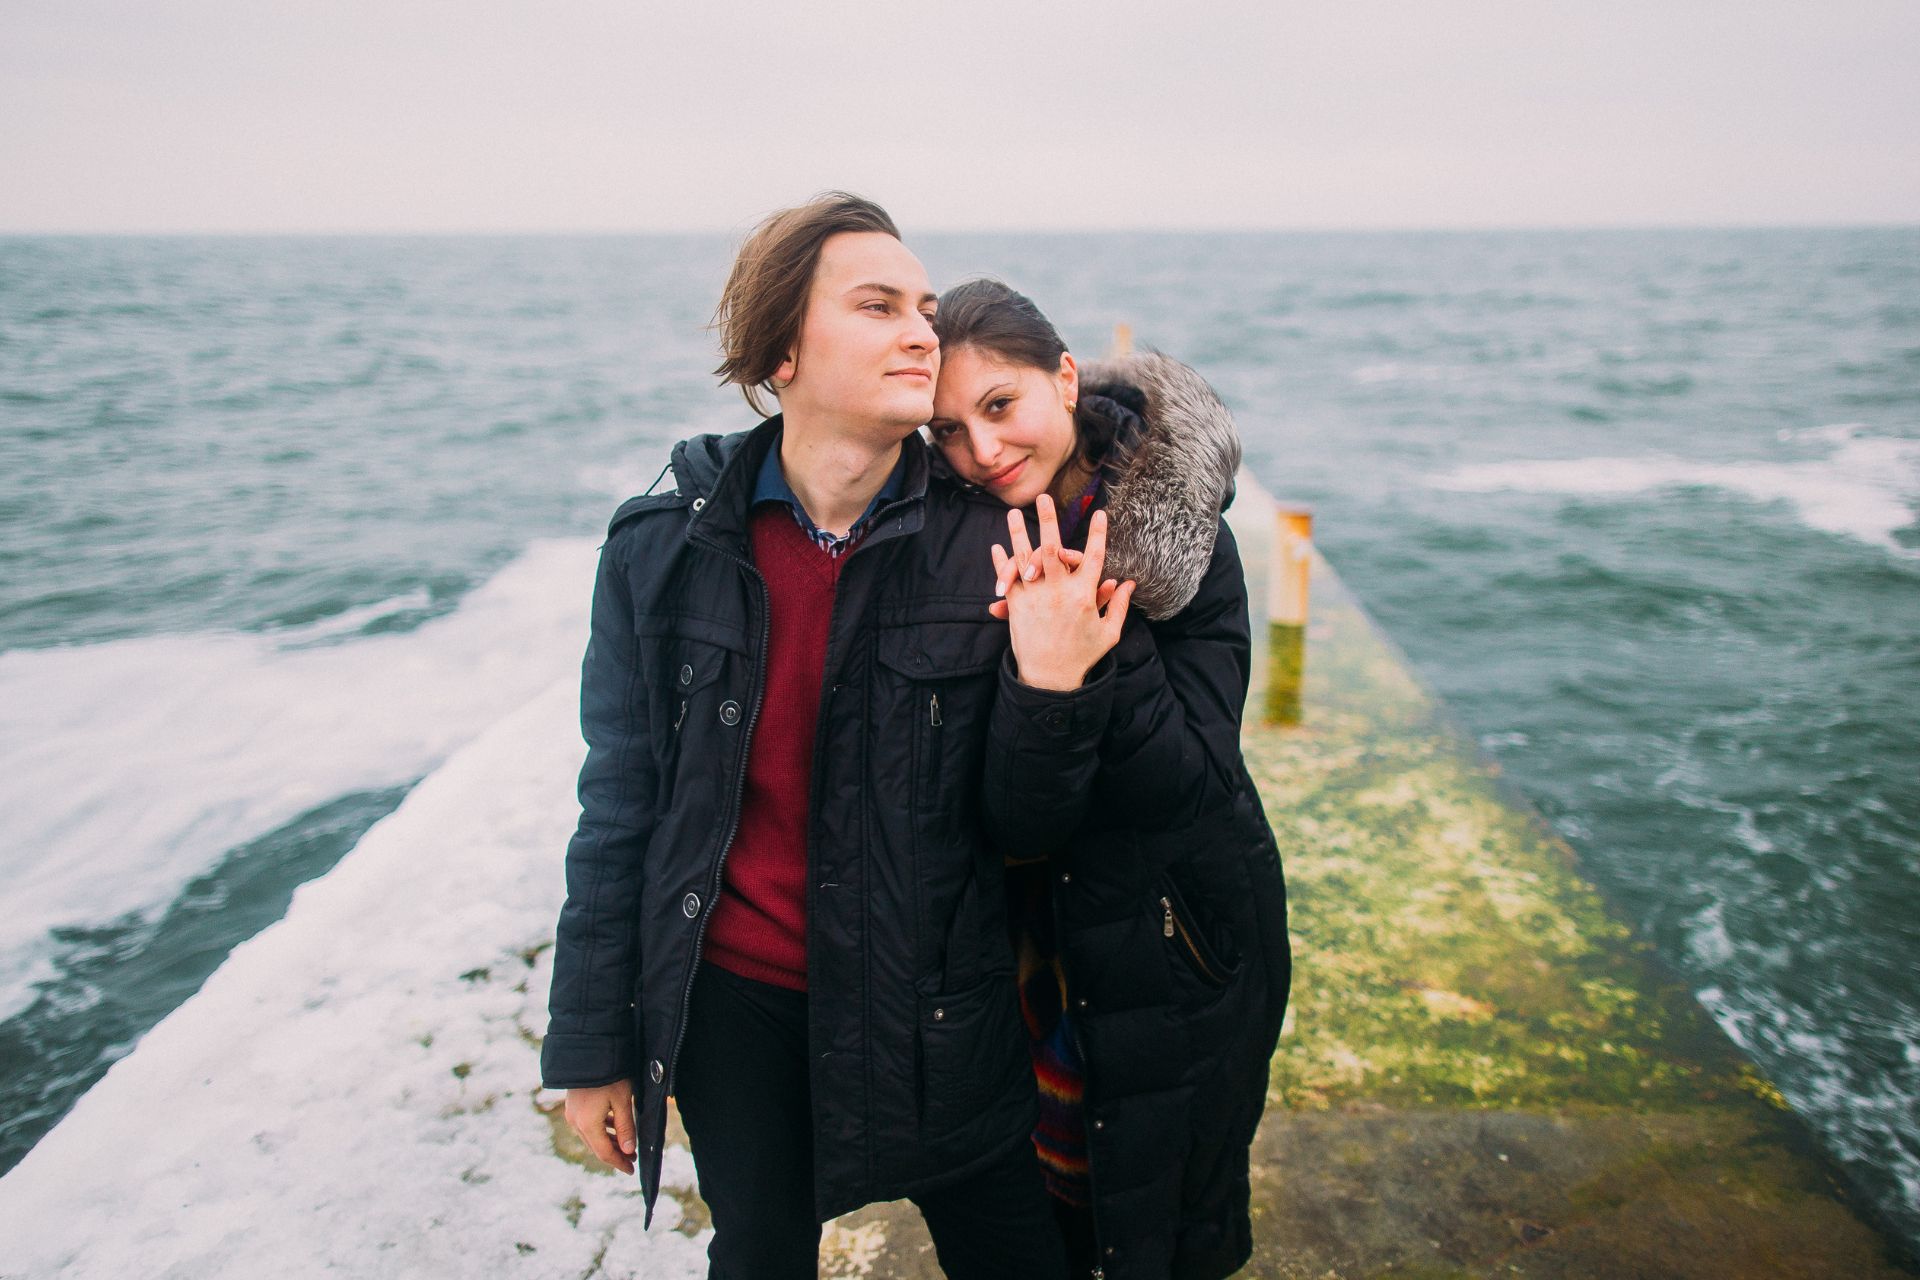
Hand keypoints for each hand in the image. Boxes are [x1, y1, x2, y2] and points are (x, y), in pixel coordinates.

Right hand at [565, 1080, 637, 1173]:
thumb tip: (628, 1151)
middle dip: (615, 1155)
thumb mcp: (622, 1101)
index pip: (604, 1153)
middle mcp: (575, 1122)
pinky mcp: (573, 1106)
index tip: (631, 1170)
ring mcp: (572, 1114)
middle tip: (631, 1159)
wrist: (589, 1051)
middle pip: (596, 1147)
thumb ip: (625, 1127)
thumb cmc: (609, 1075)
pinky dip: (602, 1131)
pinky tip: (614, 1128)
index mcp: (587, 1124)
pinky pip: (587, 1126)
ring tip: (626, 1146)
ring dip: (609, 1143)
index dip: (618, 1163)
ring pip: (591, 1137)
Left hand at [989, 494, 1134, 690]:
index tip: (1100, 512)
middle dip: (1049, 519)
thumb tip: (1126, 583)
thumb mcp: (1108, 633)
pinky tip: (997, 546)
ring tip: (1015, 512)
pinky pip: (1009, 577)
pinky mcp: (1017, 606)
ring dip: (1019, 532)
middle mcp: (1060, 591)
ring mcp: (1037, 596)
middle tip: (1044, 497)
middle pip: (1054, 546)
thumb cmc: (1082, 656)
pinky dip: (1002, 562)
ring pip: (1026, 556)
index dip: (1098, 533)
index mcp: (1085, 595)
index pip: (1094, 556)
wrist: (1050, 678)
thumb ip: (1118, 606)